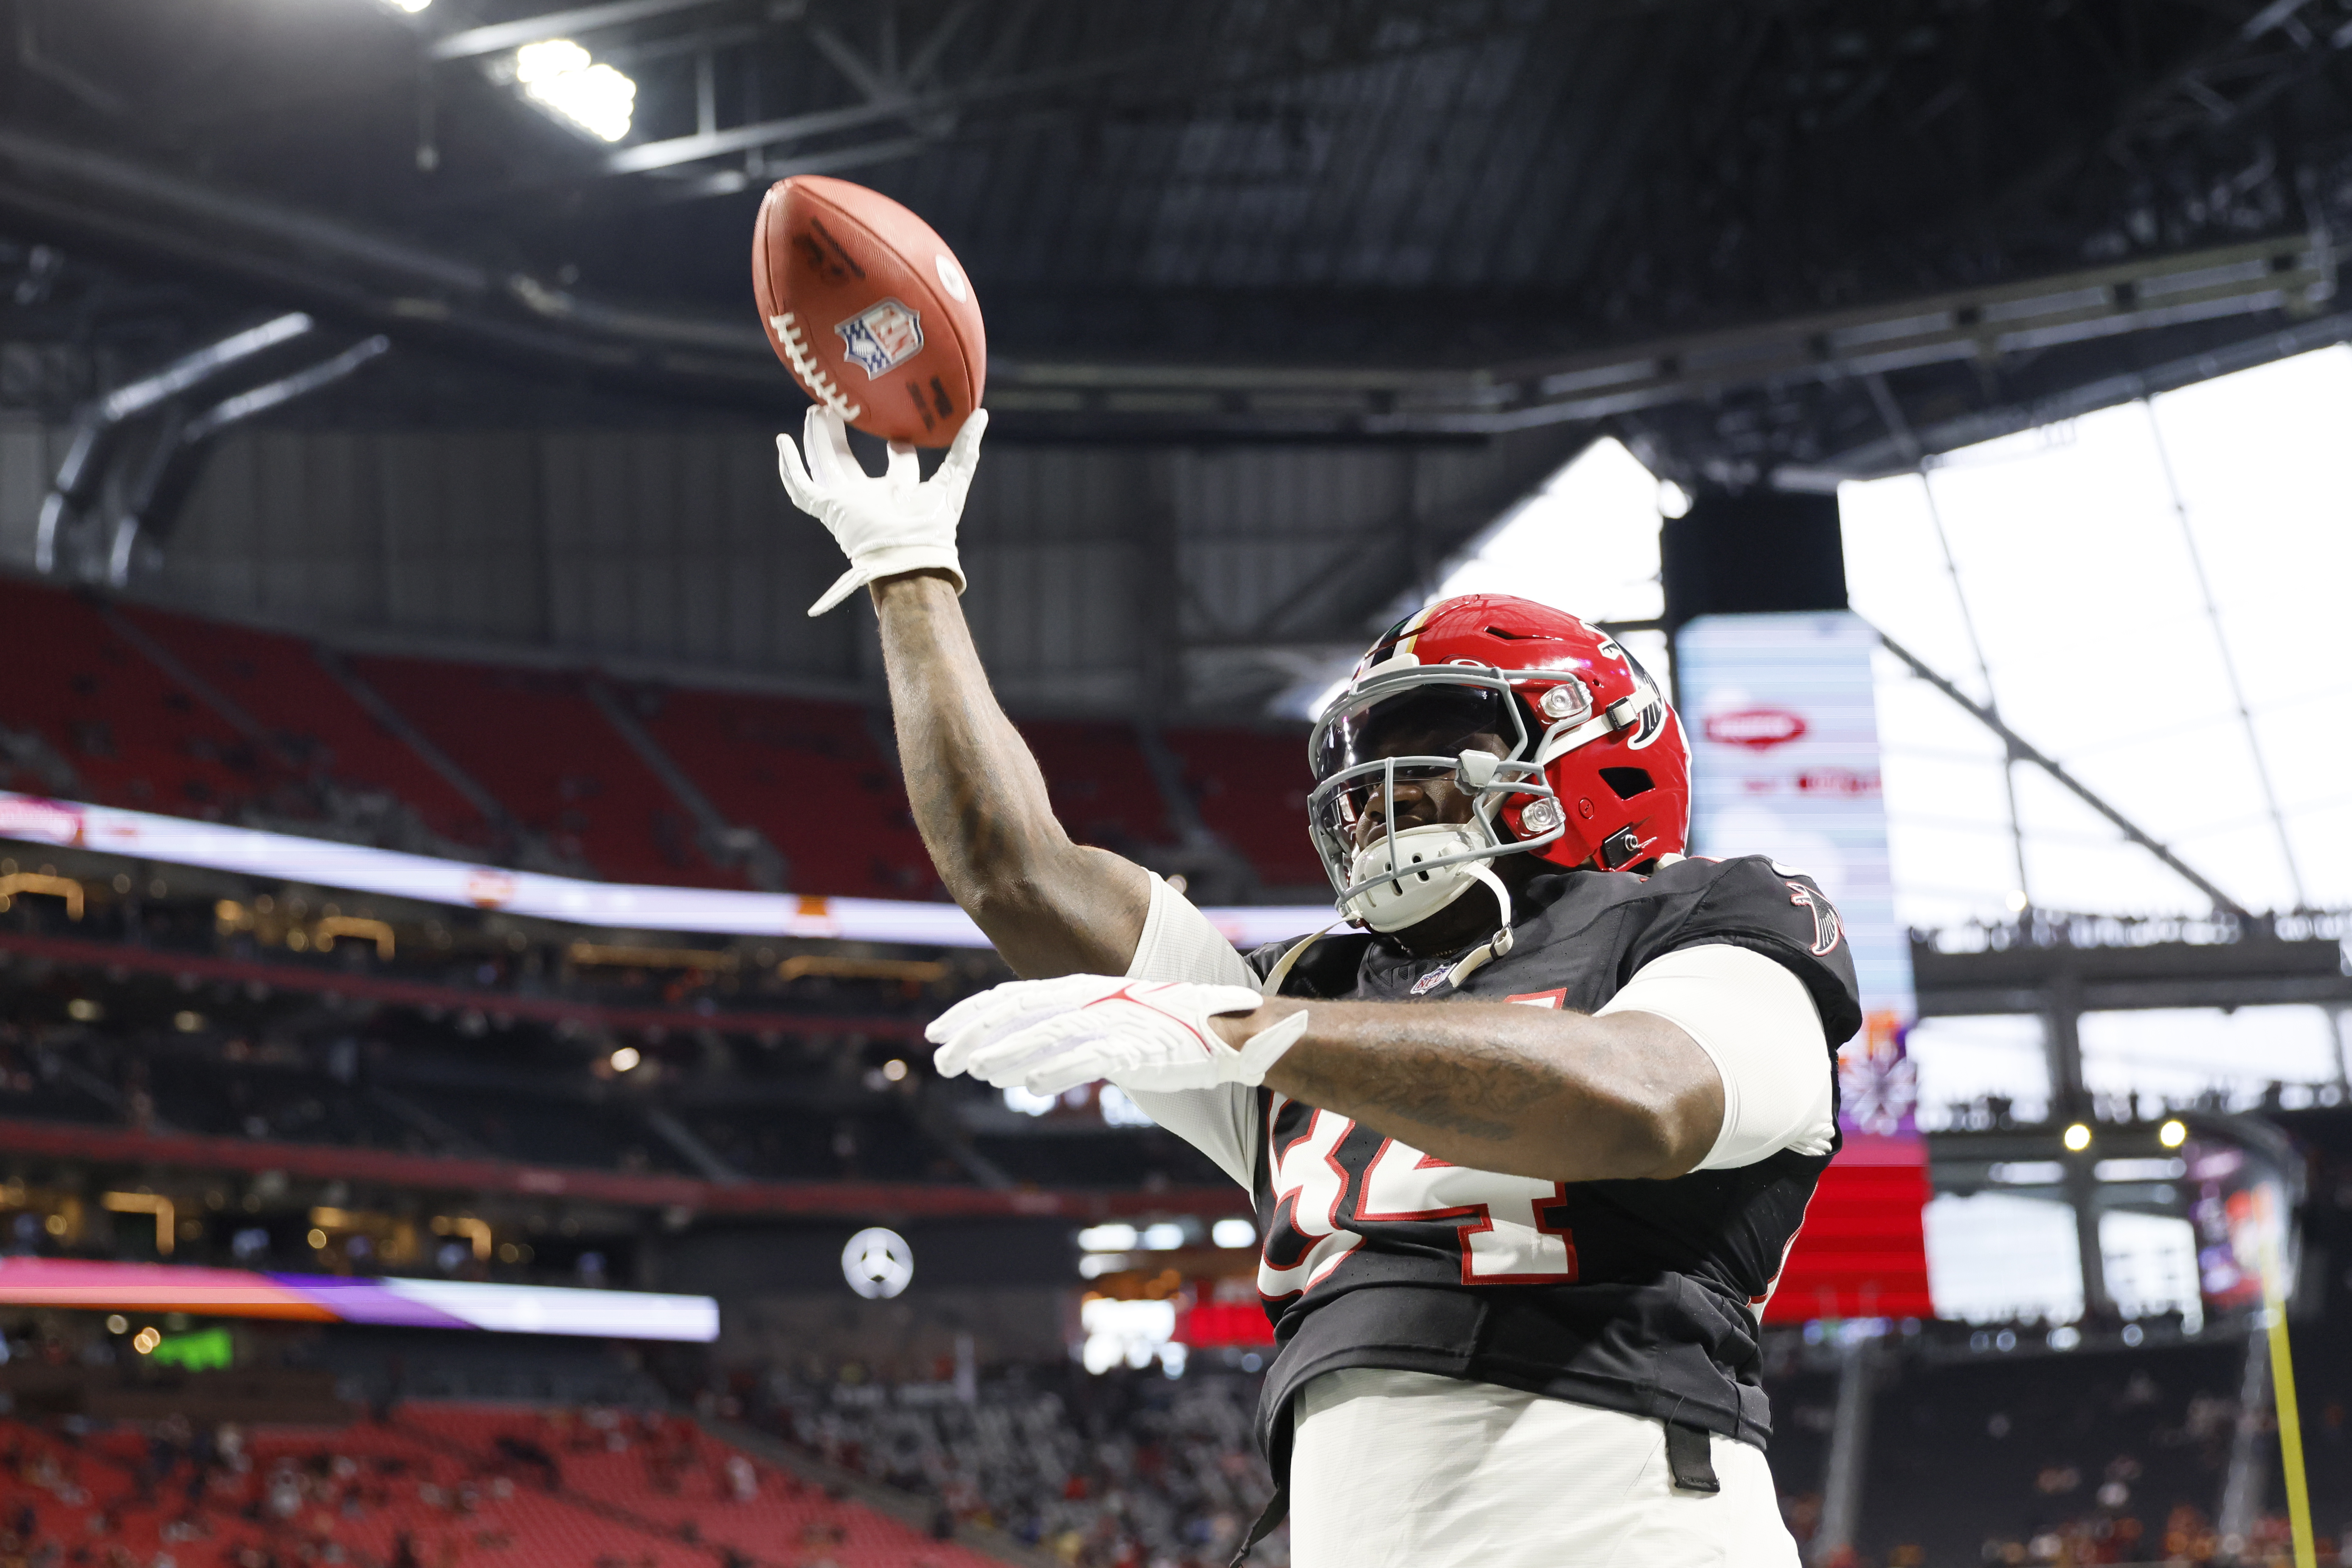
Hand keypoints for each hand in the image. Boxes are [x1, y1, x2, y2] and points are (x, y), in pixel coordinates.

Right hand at [777, 405, 987, 615]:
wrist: (910, 555)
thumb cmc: (933, 527)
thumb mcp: (953, 480)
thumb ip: (966, 448)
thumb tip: (982, 414)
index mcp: (900, 495)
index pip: (899, 467)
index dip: (900, 448)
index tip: (900, 431)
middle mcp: (871, 498)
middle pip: (850, 460)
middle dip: (841, 436)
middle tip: (835, 408)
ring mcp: (846, 503)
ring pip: (824, 465)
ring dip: (816, 440)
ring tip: (814, 410)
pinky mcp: (828, 509)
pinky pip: (801, 486)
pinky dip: (789, 466)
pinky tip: (782, 443)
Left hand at [927, 975, 1308, 1095]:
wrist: (1225, 1027)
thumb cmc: (1165, 1024)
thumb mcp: (1108, 1017)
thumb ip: (1069, 1030)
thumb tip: (1026, 1059)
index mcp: (1080, 989)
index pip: (1012, 997)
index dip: (970, 1014)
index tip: (936, 1031)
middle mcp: (1089, 1000)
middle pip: (1020, 1012)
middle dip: (975, 1034)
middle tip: (940, 1058)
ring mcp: (1111, 1023)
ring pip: (1048, 1035)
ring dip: (1010, 1052)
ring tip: (974, 1069)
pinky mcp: (1136, 1048)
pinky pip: (1091, 1059)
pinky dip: (1061, 1069)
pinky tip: (1033, 1085)